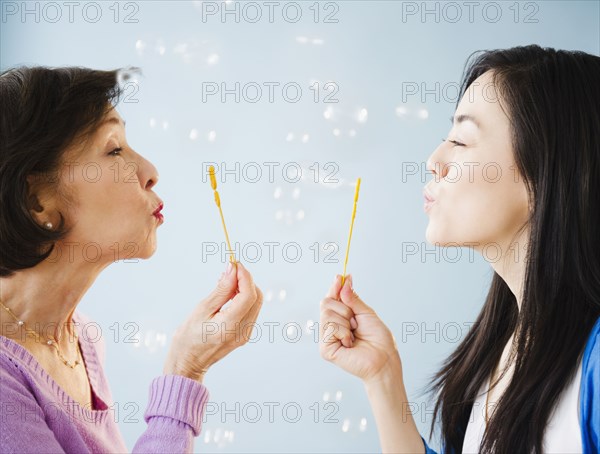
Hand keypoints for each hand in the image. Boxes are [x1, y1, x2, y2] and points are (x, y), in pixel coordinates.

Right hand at [163, 261, 262, 381]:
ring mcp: (246, 335)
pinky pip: (250, 310)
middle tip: (229, 271)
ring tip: (225, 283)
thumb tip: (233, 269)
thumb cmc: (188, 337)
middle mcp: (242, 332)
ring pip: (255, 303)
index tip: (234, 264)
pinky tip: (228, 295)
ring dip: (244, 288)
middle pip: (256, 297)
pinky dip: (242, 298)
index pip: (249, 295)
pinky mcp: (245, 335)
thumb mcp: (202, 309)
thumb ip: (221, 289)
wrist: (187, 364)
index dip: (245, 276)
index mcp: (230, 326)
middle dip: (246, 280)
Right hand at [319, 274, 400, 382]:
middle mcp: (331, 327)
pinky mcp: (325, 349)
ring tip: (354, 334)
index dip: (335, 287)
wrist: (384, 359)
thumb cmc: (379, 340)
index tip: (340, 276)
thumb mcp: (366, 313)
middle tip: (355, 321)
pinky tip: (350, 343)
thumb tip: (344, 281)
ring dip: (345, 322)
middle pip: (325, 303)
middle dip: (344, 308)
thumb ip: (352, 299)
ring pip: (327, 313)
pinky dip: (343, 332)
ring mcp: (327, 338)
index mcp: (341, 318)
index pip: (331, 298)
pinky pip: (329, 328)